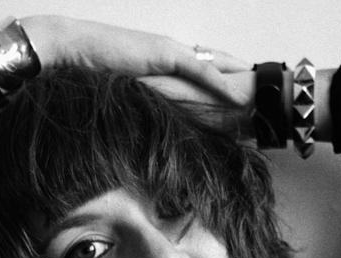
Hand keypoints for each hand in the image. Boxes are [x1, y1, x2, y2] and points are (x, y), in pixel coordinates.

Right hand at [20, 15, 250, 103]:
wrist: (75, 50)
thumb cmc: (94, 71)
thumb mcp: (128, 91)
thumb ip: (148, 101)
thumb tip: (157, 123)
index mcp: (167, 61)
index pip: (204, 70)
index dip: (226, 83)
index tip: (246, 100)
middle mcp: (174, 53)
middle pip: (218, 65)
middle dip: (243, 81)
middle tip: (266, 98)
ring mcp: (171, 51)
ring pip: (216, 65)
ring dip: (240, 81)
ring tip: (262, 97)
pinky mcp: (164, 54)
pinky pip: (200, 69)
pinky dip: (219, 82)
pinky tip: (237, 94)